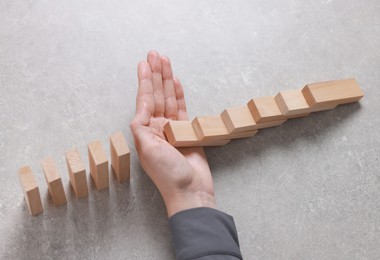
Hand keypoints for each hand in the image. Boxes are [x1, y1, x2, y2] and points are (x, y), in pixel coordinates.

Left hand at [130, 51, 215, 216]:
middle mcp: (158, 127)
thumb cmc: (168, 173)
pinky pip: (182, 109)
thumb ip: (141, 126)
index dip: (144, 81)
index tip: (144, 64)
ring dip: (167, 80)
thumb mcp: (147, 149)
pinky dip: (180, 95)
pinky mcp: (187, 132)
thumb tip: (139, 111)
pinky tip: (177, 82)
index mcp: (145, 131)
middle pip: (156, 95)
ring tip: (165, 61)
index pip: (144, 100)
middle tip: (155, 55)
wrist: (190, 190)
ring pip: (169, 99)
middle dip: (155, 74)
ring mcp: (173, 129)